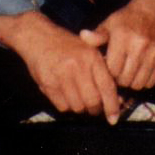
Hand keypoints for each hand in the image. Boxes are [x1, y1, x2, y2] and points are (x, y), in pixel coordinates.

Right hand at [0, 10, 120, 123]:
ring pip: (78, 106)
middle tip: (95, 108)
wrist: (39, 37)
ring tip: (80, 99)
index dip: (112, 105)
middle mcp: (78, 67)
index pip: (107, 86)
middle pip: (93, 101)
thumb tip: (115, 97)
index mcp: (92, 57)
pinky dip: (67, 106)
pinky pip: (62, 106)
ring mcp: (62, 76)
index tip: (114, 117)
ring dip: (81, 108)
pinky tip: (67, 96)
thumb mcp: (89, 49)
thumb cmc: (68, 45)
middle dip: (96, 109)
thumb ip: (102, 70)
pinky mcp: (48, 84)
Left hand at [81, 0, 154, 91]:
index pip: (111, 70)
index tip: (108, 67)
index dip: (107, 72)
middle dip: (119, 79)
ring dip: (132, 81)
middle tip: (118, 71)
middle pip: (124, 79)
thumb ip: (97, 35)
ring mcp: (154, 53)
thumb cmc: (129, 18)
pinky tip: (140, 70)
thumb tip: (83, 36)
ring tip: (129, 71)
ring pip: (138, 84)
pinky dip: (145, 80)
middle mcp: (140, 46)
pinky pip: (151, 82)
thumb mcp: (111, 23)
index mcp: (123, 37)